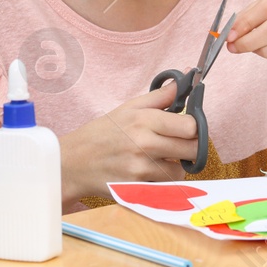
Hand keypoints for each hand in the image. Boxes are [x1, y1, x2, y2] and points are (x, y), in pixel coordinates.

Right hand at [59, 78, 199, 201]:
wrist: (73, 162)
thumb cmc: (102, 133)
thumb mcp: (129, 108)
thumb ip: (161, 96)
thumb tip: (186, 78)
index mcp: (144, 120)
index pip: (190, 126)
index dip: (193, 127)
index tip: (186, 128)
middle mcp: (144, 144)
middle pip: (192, 149)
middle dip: (189, 147)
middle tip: (177, 145)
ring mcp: (141, 169)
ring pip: (180, 170)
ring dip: (175, 166)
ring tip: (158, 159)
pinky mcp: (137, 189)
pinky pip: (165, 187)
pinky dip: (161, 182)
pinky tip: (148, 173)